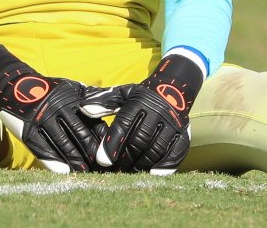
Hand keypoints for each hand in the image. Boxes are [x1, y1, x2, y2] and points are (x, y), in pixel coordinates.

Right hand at [0, 44, 103, 172]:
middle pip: (80, 134)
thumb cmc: (50, 91)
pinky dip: (53, 161)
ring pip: (63, 143)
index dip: (104, 139)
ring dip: (75, 160)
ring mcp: (42, 119)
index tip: (111, 153)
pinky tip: (63, 172)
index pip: (93, 122)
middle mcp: (58, 108)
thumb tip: (118, 107)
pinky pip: (42, 148)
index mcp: (73, 98)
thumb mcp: (72, 88)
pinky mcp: (27, 129)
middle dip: (92, 152)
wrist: (14, 85)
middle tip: (101, 168)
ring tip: (84, 172)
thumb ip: (94, 98)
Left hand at [81, 54, 203, 173]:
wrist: (173, 91)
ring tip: (127, 174)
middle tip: (113, 170)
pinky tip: (150, 175)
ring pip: (155, 150)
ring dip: (140, 165)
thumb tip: (84, 109)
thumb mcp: (121, 94)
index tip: (101, 160)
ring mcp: (173, 126)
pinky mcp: (183, 137)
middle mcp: (158, 114)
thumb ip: (103, 103)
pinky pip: (174, 155)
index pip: (124, 125)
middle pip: (139, 141)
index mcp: (139, 102)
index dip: (112, 143)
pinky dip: (162, 167)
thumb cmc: (139, 97)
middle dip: (124, 158)